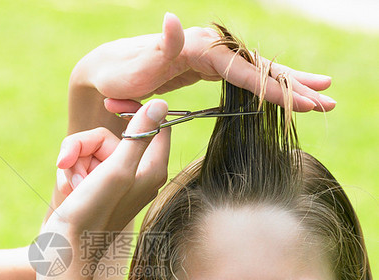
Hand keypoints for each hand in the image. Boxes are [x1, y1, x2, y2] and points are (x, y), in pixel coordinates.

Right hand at [48, 99, 169, 264]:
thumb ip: (139, 136)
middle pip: (110, 136)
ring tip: (70, 185)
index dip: (132, 109)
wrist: (65, 250)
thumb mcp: (116, 170)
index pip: (153, 125)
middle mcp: (135, 174)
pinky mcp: (95, 189)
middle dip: (84, 146)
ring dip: (74, 163)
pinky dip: (70, 174)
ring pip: (91, 151)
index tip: (109, 103)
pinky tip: (67, 190)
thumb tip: (161, 103)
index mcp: (151, 169)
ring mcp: (114, 182)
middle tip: (69, 163)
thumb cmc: (93, 214)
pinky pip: (82, 166)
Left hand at [73, 12, 334, 112]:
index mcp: (200, 49)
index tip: (302, 103)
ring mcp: (213, 57)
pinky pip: (246, 78)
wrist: (108, 73)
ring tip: (323, 99)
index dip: (274, 89)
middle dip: (294, 87)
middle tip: (327, 104)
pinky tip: (288, 94)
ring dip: (291, 86)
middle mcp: (212, 48)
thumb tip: (173, 20)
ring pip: (259, 71)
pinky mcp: (210, 68)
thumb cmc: (120, 75)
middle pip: (260, 68)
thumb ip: (160, 47)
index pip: (245, 70)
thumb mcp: (137, 66)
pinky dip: (269, 87)